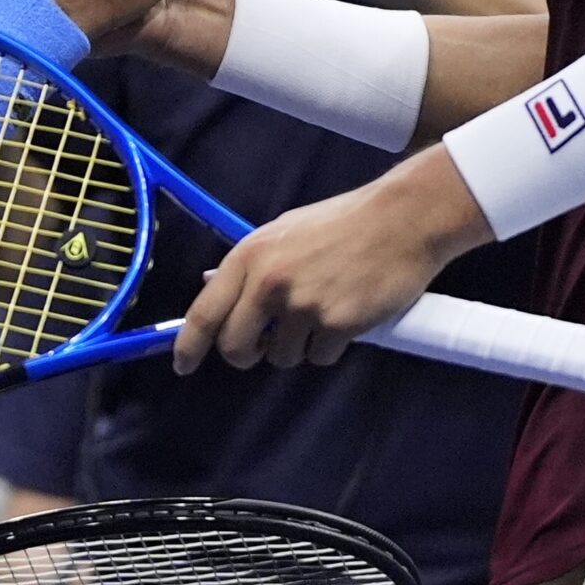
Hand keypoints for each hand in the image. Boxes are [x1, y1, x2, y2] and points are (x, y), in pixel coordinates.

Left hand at [172, 149, 487, 374]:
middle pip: (236, 347)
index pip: (205, 312)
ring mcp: (303, 305)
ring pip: (281, 356)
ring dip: (298, 345)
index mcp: (250, 255)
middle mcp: (269, 282)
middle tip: (265, 344)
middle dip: (247, 354)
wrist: (400, 219)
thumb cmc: (342, 223)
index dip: (189, 345)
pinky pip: (320, 357)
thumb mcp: (283, 232)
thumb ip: (251, 266)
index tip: (184, 365)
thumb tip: (216, 292)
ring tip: (322, 309)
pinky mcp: (337, 325)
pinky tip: (346, 315)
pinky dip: (330, 346)